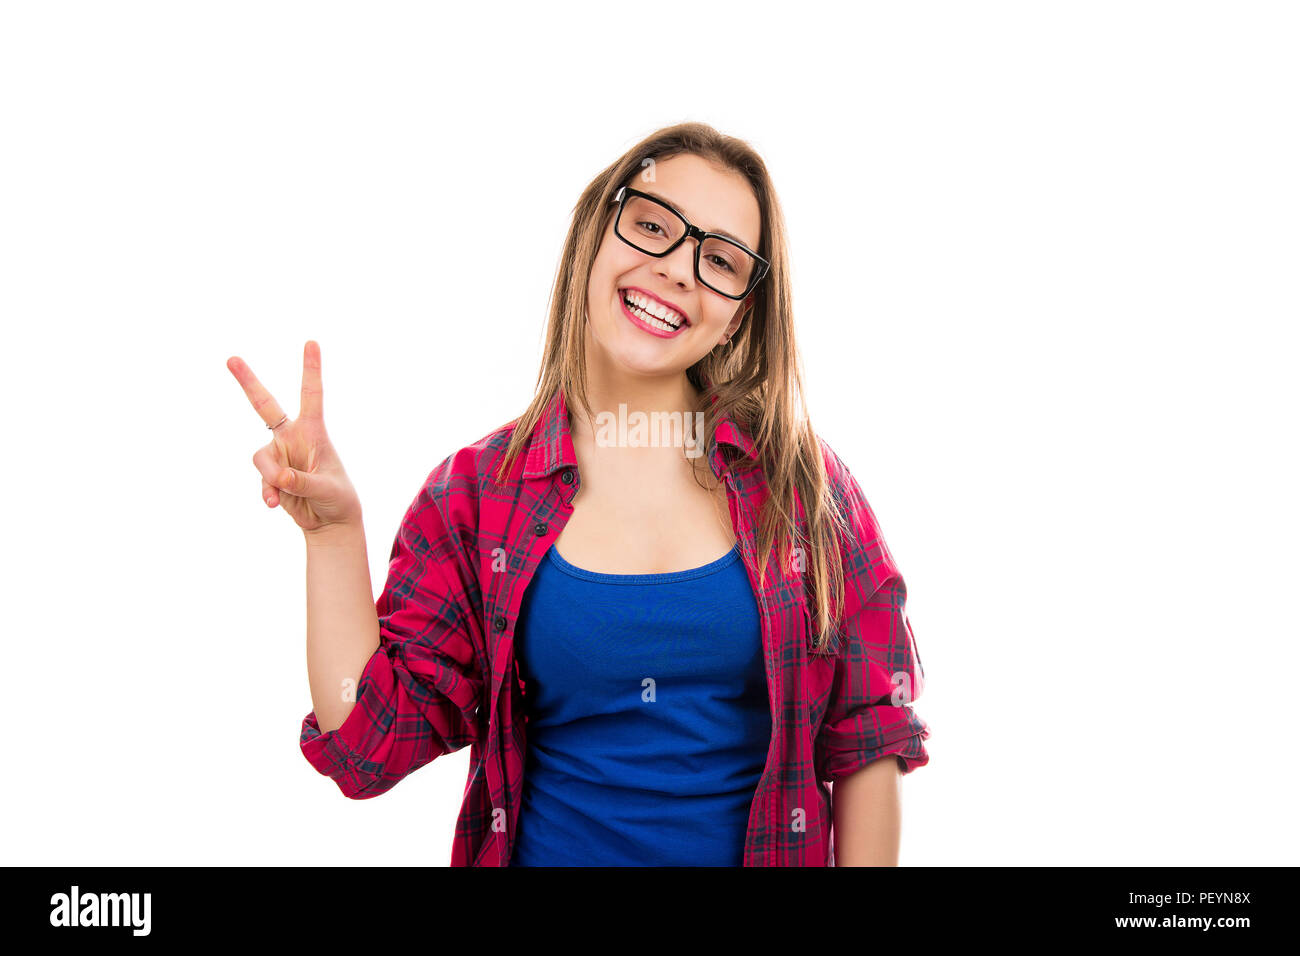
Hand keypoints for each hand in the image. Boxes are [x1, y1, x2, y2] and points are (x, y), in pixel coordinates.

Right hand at [227, 340, 362, 534]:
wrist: (329, 521)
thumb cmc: (337, 498)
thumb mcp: (326, 489)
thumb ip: (302, 482)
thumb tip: (279, 477)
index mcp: (314, 432)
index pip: (312, 395)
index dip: (311, 369)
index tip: (311, 342)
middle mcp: (293, 437)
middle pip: (265, 405)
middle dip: (248, 382)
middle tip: (231, 358)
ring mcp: (279, 455)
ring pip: (261, 458)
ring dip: (271, 477)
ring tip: (285, 493)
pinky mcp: (270, 474)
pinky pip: (261, 480)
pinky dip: (267, 492)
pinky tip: (275, 505)